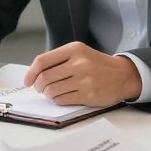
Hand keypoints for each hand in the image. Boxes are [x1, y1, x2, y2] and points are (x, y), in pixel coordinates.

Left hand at [24, 43, 140, 106]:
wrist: (122, 75)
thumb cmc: (97, 64)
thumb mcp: (79, 53)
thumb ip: (59, 59)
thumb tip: (34, 73)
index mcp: (74, 49)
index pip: (43, 61)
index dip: (31, 72)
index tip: (27, 80)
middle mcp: (79, 63)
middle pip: (45, 78)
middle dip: (38, 86)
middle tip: (40, 88)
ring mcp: (84, 80)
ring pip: (52, 91)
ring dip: (48, 94)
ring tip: (52, 92)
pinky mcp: (88, 95)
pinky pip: (62, 100)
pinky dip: (57, 100)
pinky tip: (62, 96)